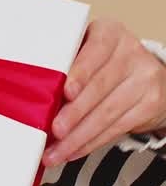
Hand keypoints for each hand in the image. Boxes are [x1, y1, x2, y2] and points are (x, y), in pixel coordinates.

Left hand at [42, 18, 165, 165]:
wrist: (147, 76)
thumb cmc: (104, 64)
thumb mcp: (88, 53)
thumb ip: (67, 65)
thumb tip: (33, 96)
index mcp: (109, 32)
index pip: (95, 50)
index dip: (80, 73)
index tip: (66, 92)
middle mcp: (130, 51)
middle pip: (99, 87)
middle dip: (73, 113)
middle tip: (54, 131)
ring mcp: (144, 78)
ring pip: (106, 113)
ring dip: (77, 137)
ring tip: (56, 152)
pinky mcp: (151, 104)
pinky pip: (116, 128)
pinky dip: (91, 143)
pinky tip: (74, 151)